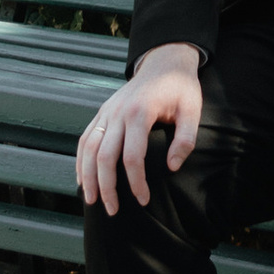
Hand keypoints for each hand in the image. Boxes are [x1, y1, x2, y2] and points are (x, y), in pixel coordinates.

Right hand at [76, 46, 206, 212]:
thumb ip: (185, 139)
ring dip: (88, 177)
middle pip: (104, 156)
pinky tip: (82, 179)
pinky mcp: (102, 112)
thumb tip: (171, 168)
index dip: (136, 182)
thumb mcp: (192, 110)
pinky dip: (80, 160)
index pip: (132, 156)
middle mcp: (118, 112)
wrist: (164, 61)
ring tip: (91, 201)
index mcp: (140, 112)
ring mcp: (107, 112)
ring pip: (88, 148)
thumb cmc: (180, 88)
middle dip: (107, 187)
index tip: (144, 200)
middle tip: (113, 211)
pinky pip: (85, 138)